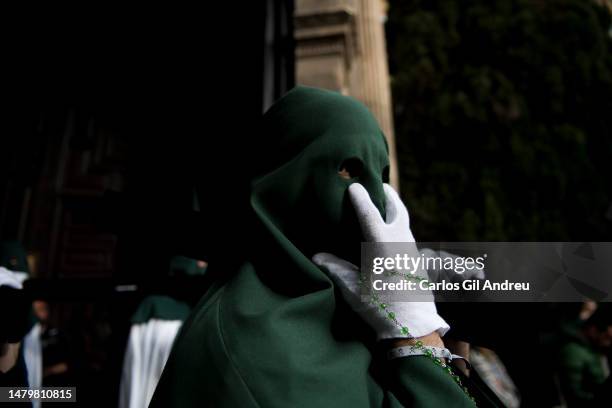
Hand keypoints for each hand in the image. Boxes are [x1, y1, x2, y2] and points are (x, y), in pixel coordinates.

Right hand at [313, 183, 448, 339]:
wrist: (413, 327)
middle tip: (379, 184)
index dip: (360, 197)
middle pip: (396, 209)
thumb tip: (317, 256)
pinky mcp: (416, 261)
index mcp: (382, 244)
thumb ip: (335, 268)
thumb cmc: (380, 306)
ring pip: (404, 221)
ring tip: (383, 205)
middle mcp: (400, 241)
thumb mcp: (352, 288)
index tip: (353, 185)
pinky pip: (407, 234)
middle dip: (387, 194)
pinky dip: (398, 225)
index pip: (370, 213)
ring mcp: (411, 250)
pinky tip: (390, 233)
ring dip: (394, 209)